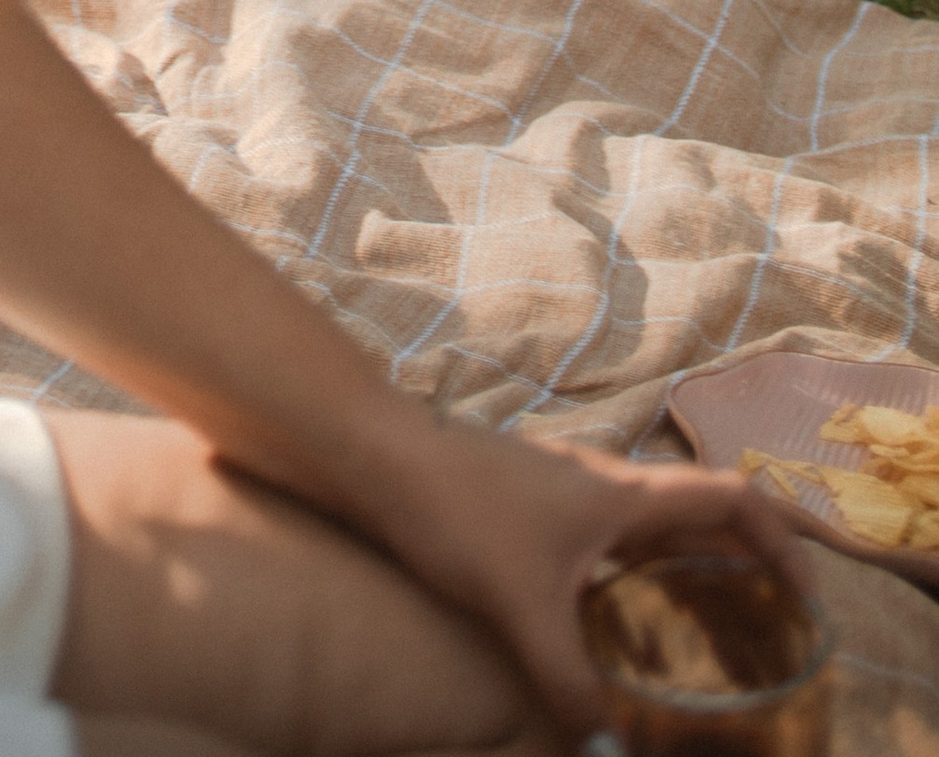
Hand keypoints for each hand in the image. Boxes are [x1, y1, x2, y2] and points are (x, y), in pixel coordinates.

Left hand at [353, 404, 806, 738]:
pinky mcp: (530, 509)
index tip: (807, 598)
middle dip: (746, 564)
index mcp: (624, 495)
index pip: (734, 499)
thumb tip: (607, 750)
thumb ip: (570, 682)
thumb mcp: (521, 607)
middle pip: (701, 513)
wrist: (375, 455)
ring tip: (708, 632)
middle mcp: (605, 485)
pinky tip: (617, 621)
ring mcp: (566, 492)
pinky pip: (608, 540)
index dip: (784, 542)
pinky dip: (634, 573)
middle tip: (771, 628)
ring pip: (652, 526)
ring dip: (690, 567)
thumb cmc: (455, 510)